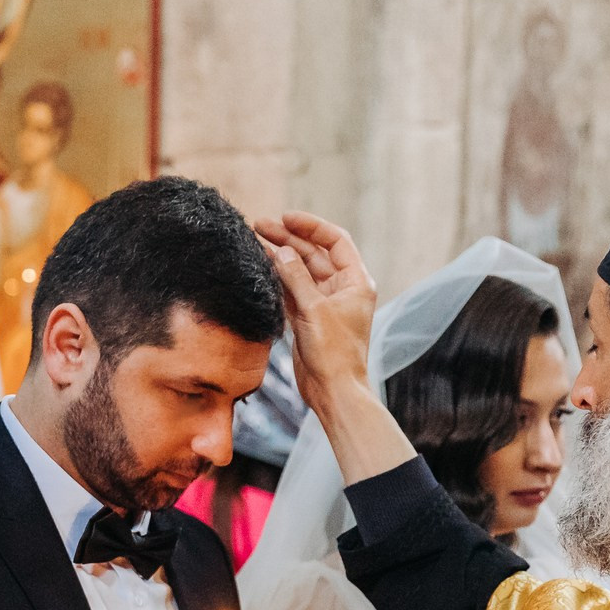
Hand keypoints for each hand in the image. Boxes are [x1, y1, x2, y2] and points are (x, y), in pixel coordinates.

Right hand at [252, 213, 378, 421]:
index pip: (335, 241)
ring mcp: (324, 303)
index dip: (310, 226)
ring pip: (300, 271)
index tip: (285, 217)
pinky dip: (277, 278)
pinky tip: (260, 266)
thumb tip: (280, 250)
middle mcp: (341, 289)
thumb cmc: (334, 354)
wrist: (333, 392)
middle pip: (314, 253)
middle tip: (259, 225)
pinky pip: (291, 290)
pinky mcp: (308, 318)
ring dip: (280, 256)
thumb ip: (296, 277)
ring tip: (254, 240)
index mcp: (355, 281)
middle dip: (288, 238)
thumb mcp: (314, 310)